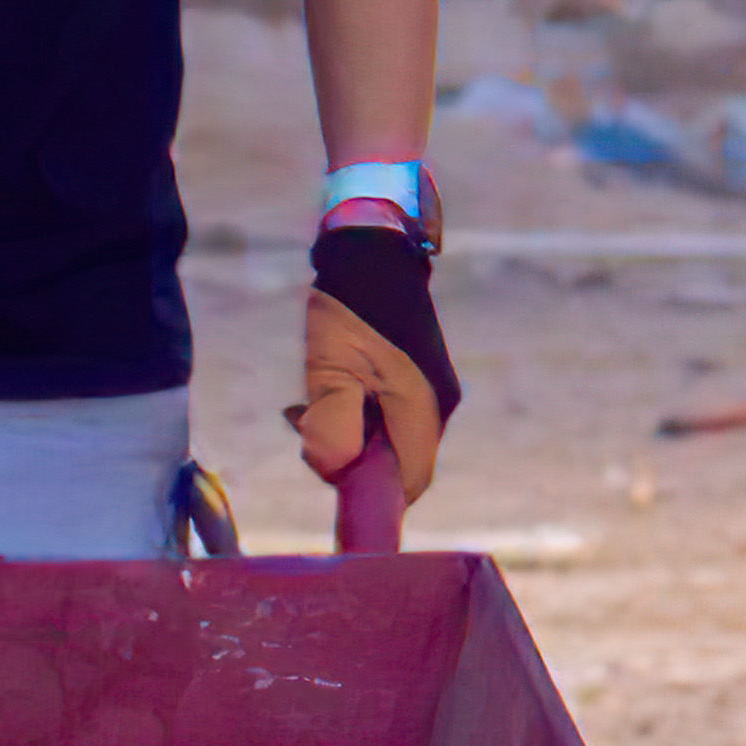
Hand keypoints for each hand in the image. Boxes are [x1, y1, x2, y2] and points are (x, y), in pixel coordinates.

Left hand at [292, 215, 459, 505]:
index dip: (373, 495)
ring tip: (308, 407)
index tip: (331, 481)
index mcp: (422, 407)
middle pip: (398, 462)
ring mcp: (431, 389)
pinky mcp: (419, 377)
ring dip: (349, 435)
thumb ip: (333, 427)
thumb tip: (336, 471)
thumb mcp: (329, 370)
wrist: (372, 251)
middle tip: (309, 429)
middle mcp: (437, 404)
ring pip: (390, 439)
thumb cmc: (349, 309)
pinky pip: (390, 416)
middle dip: (352, 460)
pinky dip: (358, 416)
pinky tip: (326, 391)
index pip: (409, 481)